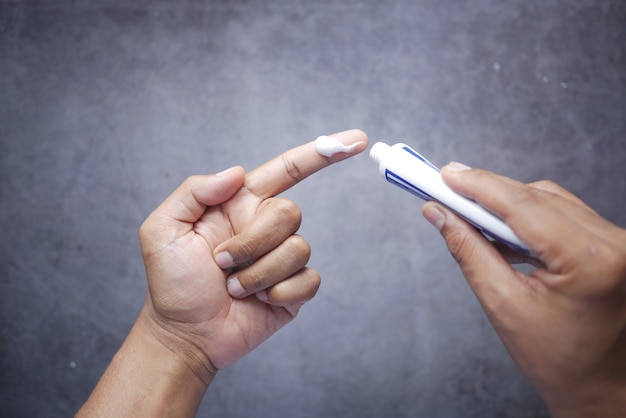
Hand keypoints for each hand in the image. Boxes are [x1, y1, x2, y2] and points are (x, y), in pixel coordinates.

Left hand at [77, 129, 367, 417]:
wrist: (185, 334)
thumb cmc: (171, 283)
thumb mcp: (162, 229)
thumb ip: (194, 191)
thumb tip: (235, 172)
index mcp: (241, 204)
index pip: (287, 170)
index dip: (322, 153)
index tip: (356, 140)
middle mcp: (265, 226)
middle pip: (291, 213)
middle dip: (255, 241)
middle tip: (222, 263)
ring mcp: (282, 258)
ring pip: (298, 249)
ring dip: (259, 274)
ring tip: (234, 288)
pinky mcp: (294, 289)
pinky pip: (309, 279)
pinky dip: (280, 293)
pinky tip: (258, 302)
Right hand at [422, 162, 625, 417]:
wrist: (603, 387)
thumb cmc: (558, 360)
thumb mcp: (503, 305)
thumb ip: (470, 251)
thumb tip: (440, 214)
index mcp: (592, 260)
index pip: (524, 206)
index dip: (479, 186)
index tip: (445, 174)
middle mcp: (617, 243)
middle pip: (538, 197)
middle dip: (489, 191)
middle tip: (447, 186)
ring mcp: (621, 242)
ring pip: (552, 201)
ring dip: (508, 203)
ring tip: (469, 211)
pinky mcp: (616, 245)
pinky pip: (566, 215)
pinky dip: (530, 216)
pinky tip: (502, 227)